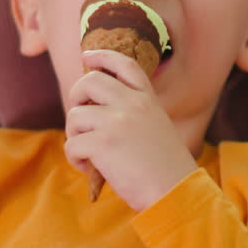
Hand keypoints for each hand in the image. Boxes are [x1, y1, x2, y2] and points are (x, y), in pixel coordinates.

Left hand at [66, 50, 198, 210]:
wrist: (175, 191)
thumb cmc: (166, 168)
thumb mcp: (157, 128)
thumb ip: (134, 113)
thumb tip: (96, 110)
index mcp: (147, 99)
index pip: (123, 64)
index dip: (102, 57)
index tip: (87, 57)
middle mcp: (132, 104)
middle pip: (89, 81)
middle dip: (76, 97)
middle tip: (80, 119)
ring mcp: (116, 122)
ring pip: (75, 115)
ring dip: (74, 134)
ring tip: (86, 152)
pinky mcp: (102, 144)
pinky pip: (72, 144)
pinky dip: (74, 157)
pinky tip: (86, 167)